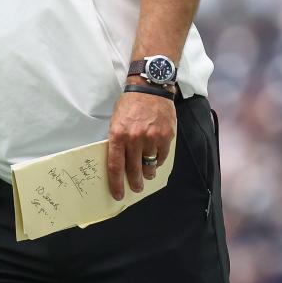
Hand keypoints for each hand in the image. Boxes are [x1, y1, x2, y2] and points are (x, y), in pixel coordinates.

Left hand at [106, 85, 175, 200]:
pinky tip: (156, 159)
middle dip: (134, 182)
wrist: (150, 88)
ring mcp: (151, 138)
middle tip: (135, 188)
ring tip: (147, 174)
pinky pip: (162, 157)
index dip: (116, 183)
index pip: (115, 165)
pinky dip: (158, 161)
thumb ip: (117, 140)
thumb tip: (119, 160)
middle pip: (133, 169)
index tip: (118, 194)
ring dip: (148, 173)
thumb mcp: (116, 120)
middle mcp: (134, 138)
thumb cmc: (130, 104)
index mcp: (118, 135)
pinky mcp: (166, 137)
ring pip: (150, 166)